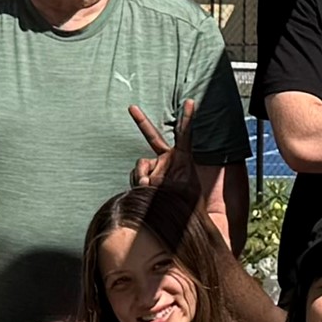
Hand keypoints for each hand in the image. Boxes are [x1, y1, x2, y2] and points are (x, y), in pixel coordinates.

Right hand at [126, 103, 211, 241]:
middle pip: (151, 137)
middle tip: (131, 107)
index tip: (190, 101)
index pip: (185, 135)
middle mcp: (166, 160)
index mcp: (182, 158)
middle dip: (141, 121)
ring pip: (141, 164)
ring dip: (143, 175)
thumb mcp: (183, 192)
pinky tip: (145, 191)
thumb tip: (143, 181)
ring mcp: (155, 168)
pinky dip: (139, 183)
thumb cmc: (188, 204)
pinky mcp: (146, 179)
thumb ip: (163, 182)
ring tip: (151, 188)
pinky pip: (137, 177)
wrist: (180, 219)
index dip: (187, 118)